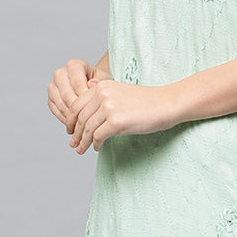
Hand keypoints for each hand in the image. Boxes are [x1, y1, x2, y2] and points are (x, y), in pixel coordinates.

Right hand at [48, 58, 112, 128]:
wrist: (93, 87)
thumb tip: (90, 85)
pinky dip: (66, 119)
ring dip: (72, 116)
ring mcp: (53, 86)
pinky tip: (77, 123)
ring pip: (60, 104)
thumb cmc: (100, 82)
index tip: (95, 108)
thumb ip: (100, 81)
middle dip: (79, 109)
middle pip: (66, 95)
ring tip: (85, 124)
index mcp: (73, 65)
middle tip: (90, 119)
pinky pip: (56, 111)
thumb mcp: (105, 80)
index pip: (77, 83)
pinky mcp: (50, 98)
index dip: (86, 98)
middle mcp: (60, 73)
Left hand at [67, 80, 182, 152]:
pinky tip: (97, 148)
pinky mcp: (116, 121)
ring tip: (81, 149)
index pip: (77, 104)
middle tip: (74, 144)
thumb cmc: (147, 102)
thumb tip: (87, 118)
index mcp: (101, 86)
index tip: (70, 130)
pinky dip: (95, 144)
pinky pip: (98, 136)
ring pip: (87, 128)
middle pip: (79, 117)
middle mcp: (102, 94)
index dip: (71, 119)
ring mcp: (108, 107)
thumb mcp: (120, 93)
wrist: (166, 104)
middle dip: (75, 133)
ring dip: (83, 141)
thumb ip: (103, 100)